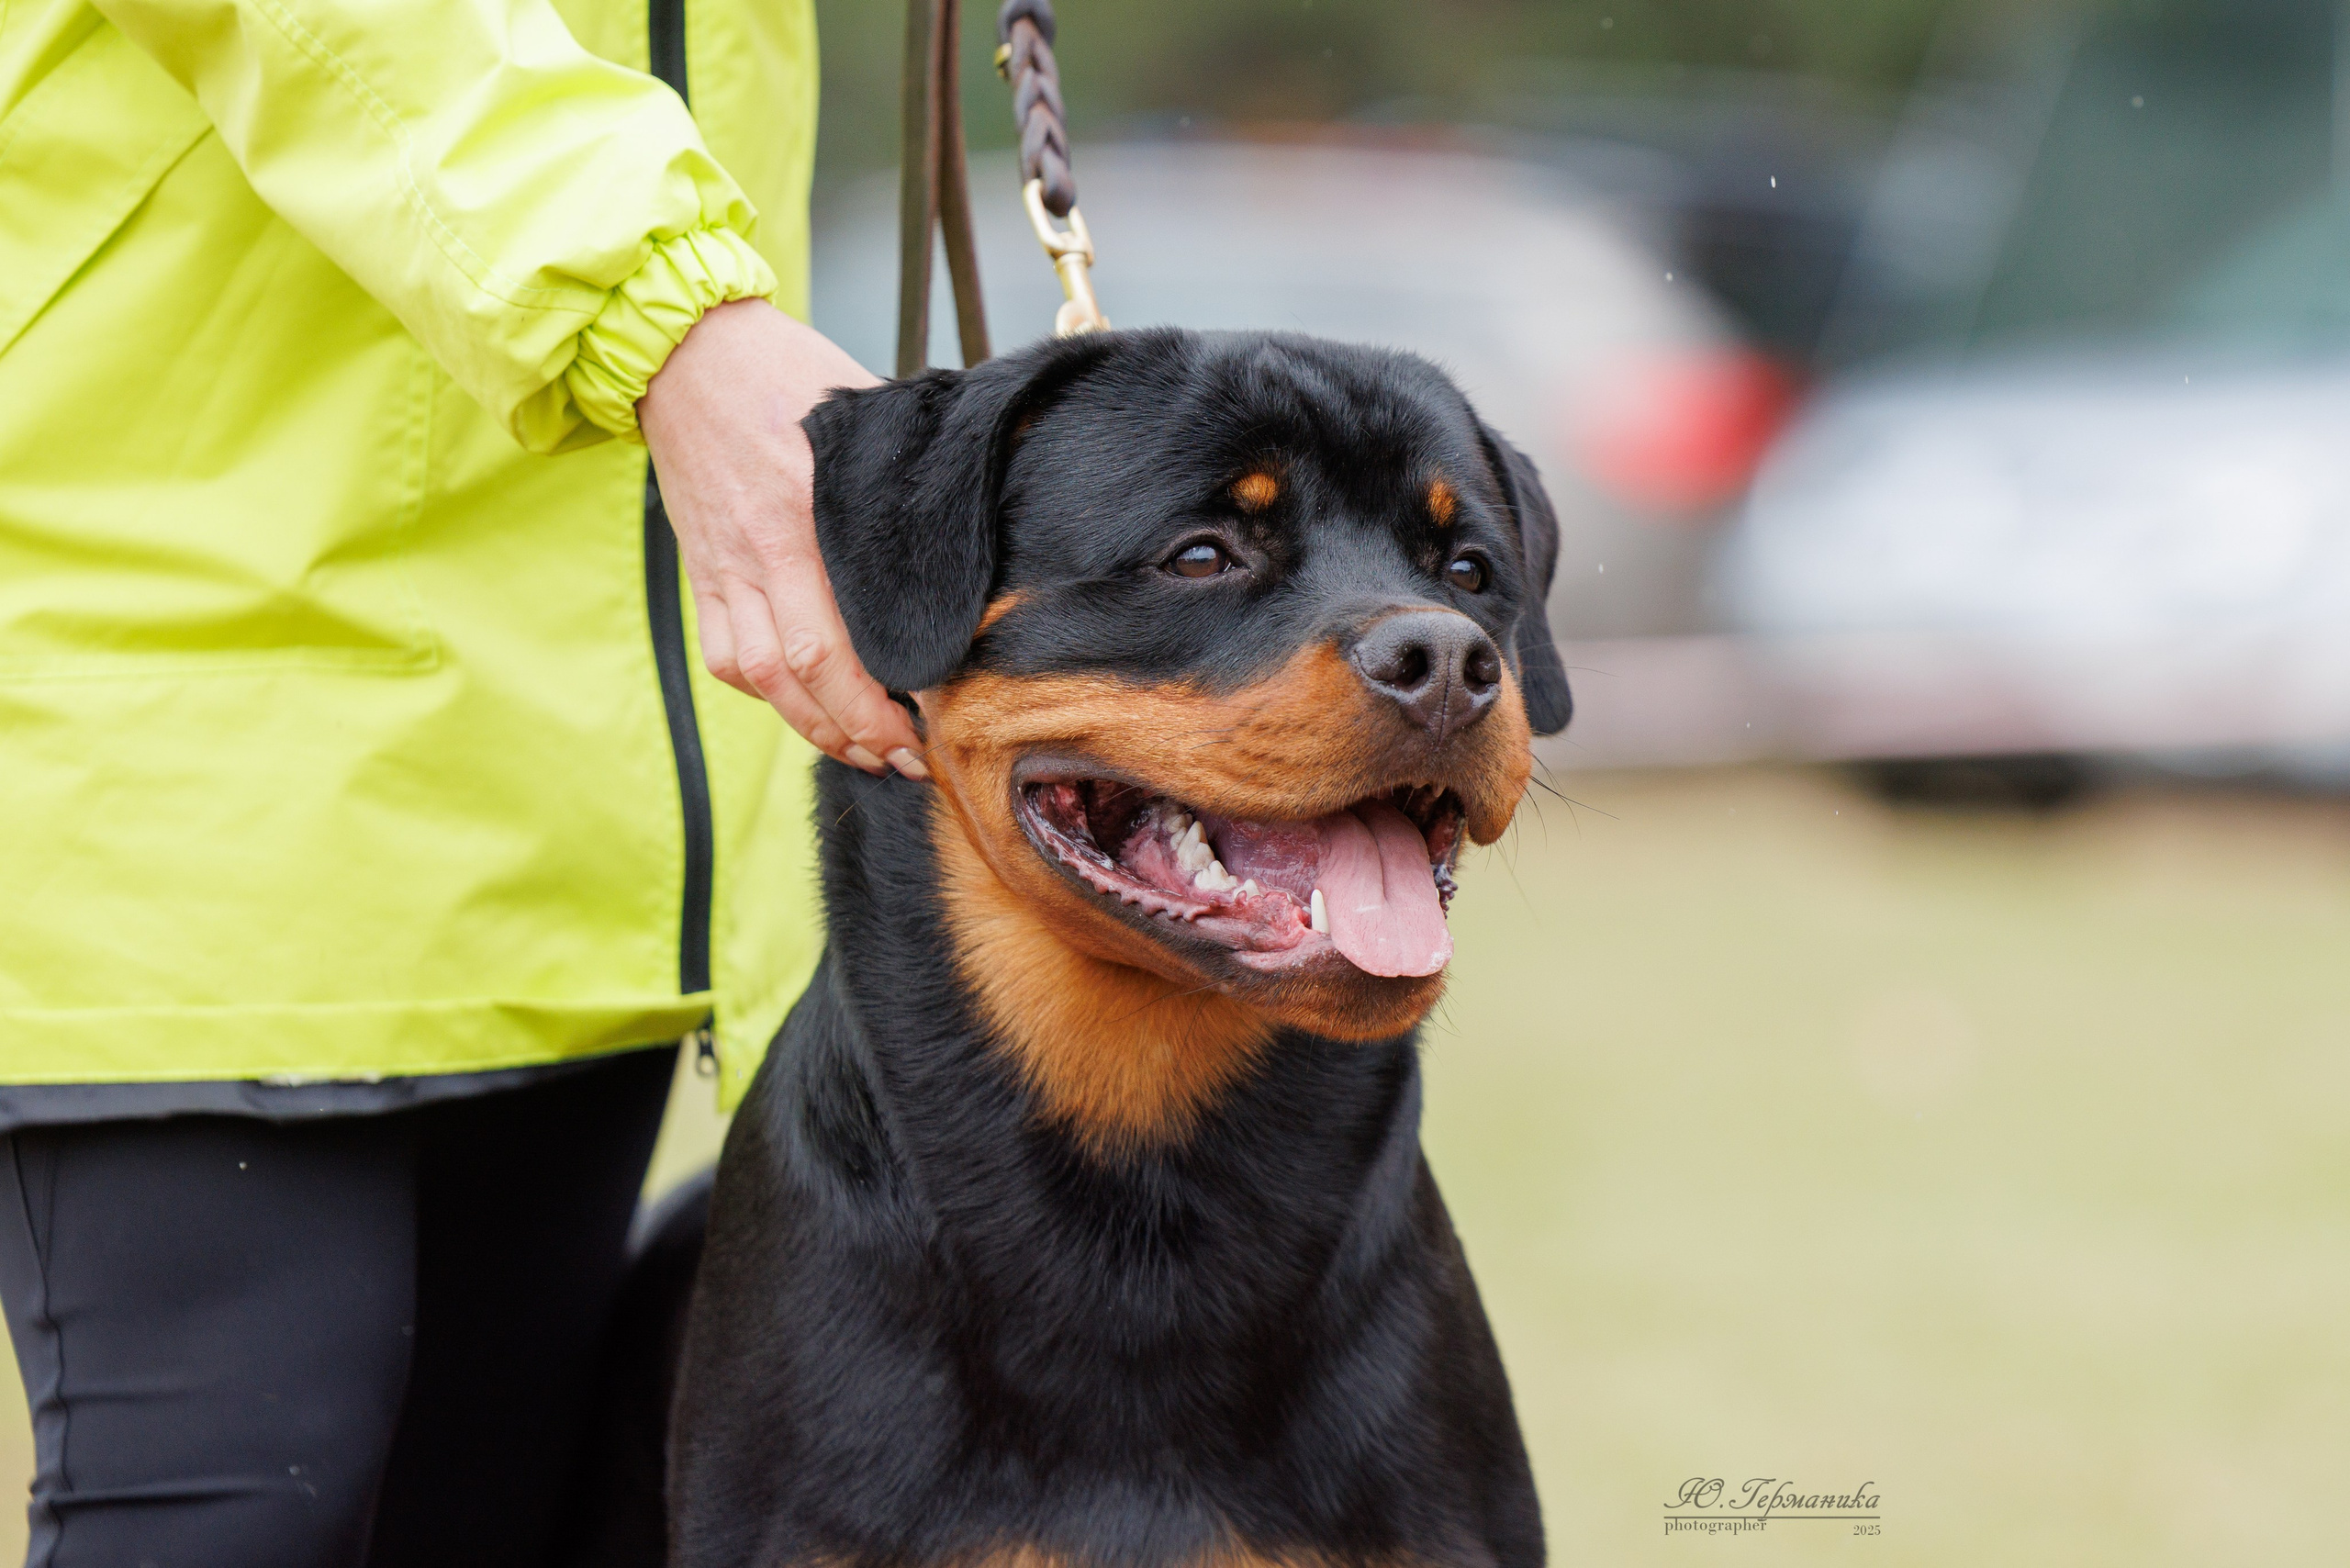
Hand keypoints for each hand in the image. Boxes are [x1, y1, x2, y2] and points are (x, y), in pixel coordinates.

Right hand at [639, 299, 927, 779]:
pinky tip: (801, 710)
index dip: (891, 686)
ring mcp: (727, 566)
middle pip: (810, 667)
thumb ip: (910, 473)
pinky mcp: (701, 574)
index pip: (856, 623)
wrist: (687, 353)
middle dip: (861, 728)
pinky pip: (726, 656)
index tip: (936, 715)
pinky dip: (765, 696)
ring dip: (814, 727)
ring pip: (764, 677)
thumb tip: (981, 501)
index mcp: (815, 507)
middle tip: (907, 757)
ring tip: (861, 751)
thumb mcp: (867, 411)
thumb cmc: (787, 373)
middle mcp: (766, 548)